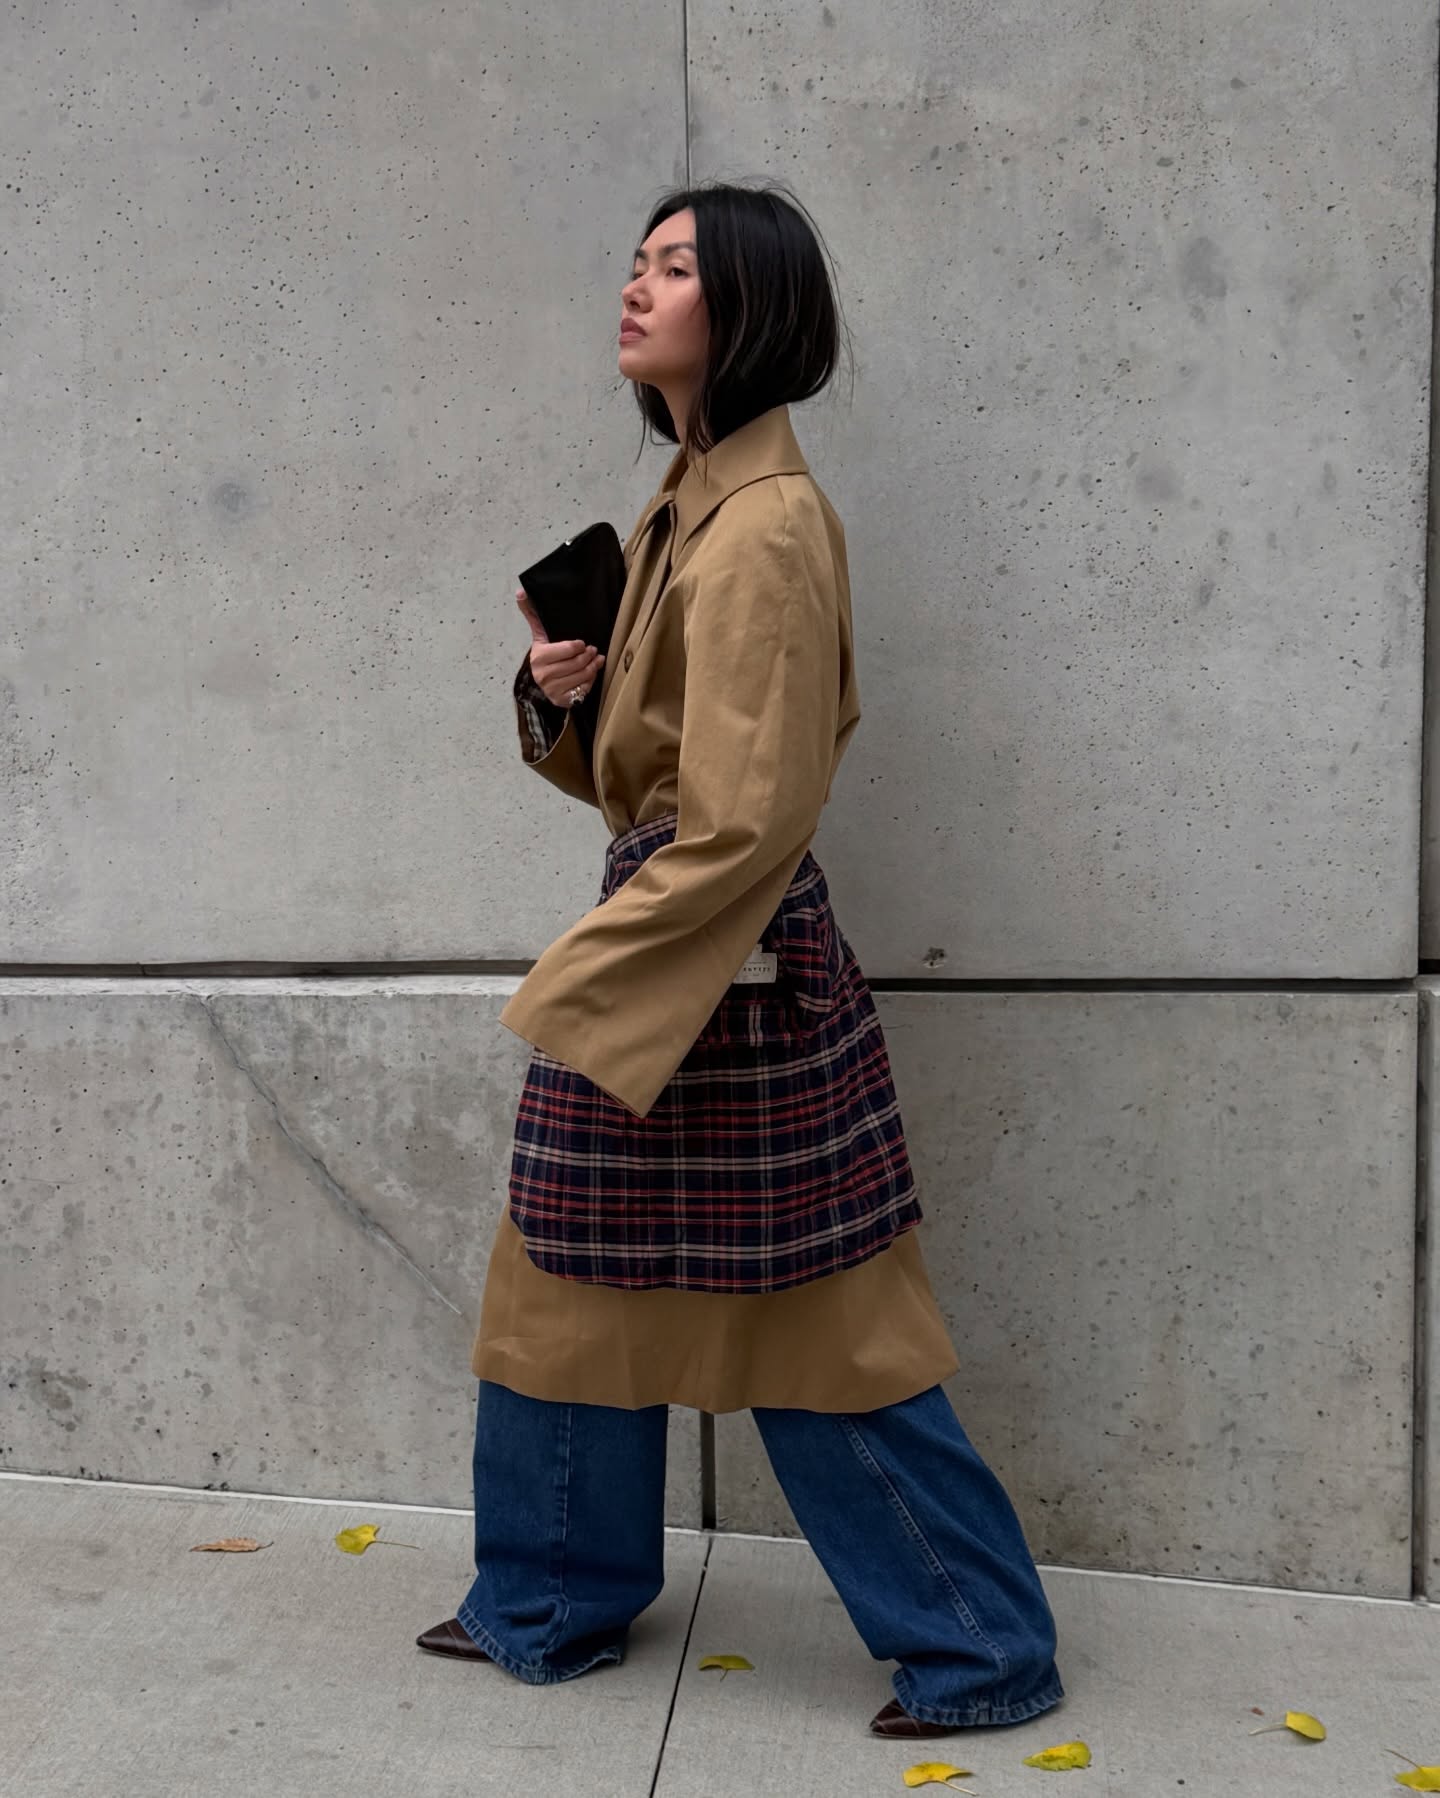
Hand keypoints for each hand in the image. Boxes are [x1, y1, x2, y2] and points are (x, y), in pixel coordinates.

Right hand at [516, 586, 604, 706]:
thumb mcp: (539, 636)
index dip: (579, 646)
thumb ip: (532, 614)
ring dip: (593, 667)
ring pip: (582, 676)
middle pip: (577, 663)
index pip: (568, 649)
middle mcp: (543, 676)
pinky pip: (583, 691)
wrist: (540, 682)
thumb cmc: (545, 656)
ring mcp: (552, 690)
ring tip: (596, 660)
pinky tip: (590, 674)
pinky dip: (590, 681)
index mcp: (539, 657)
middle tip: (594, 650)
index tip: (583, 643)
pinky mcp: (561, 701)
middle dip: (589, 656)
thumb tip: (520, 591)